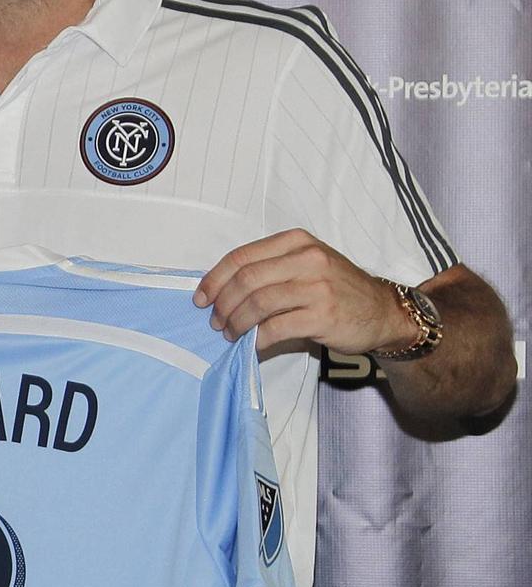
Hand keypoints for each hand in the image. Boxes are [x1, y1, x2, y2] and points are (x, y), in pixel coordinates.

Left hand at [194, 229, 411, 355]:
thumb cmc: (338, 288)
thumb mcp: (307, 263)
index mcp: (297, 242)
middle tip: (216, 321)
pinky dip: (256, 339)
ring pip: (257, 304)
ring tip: (231, 333)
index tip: (201, 298)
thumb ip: (270, 268)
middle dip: (223, 304)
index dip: (214, 279)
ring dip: (236, 323)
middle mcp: (307, 259)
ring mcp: (317, 286)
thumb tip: (221, 290)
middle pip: (246, 280)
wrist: (384, 311)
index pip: (241, 257)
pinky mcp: (323, 315)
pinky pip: (275, 328)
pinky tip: (252, 344)